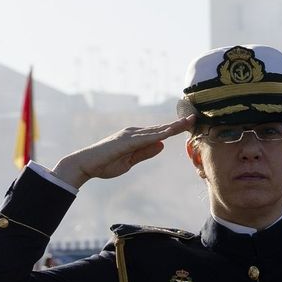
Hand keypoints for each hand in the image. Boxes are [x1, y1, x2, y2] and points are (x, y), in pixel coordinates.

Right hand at [51, 116, 193, 188]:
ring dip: (172, 126)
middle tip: (195, 117)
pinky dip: (159, 134)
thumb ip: (145, 153)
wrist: (85, 165)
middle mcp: (133, 132)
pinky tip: (170, 132)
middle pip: (160, 128)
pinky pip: (146, 138)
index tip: (189, 124)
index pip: (159, 133)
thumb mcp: (130, 161)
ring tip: (188, 121)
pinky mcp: (125, 141)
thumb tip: (162, 145)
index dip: (174, 129)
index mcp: (135, 137)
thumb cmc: (105, 164)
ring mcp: (129, 135)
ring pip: (156, 130)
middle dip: (178, 124)